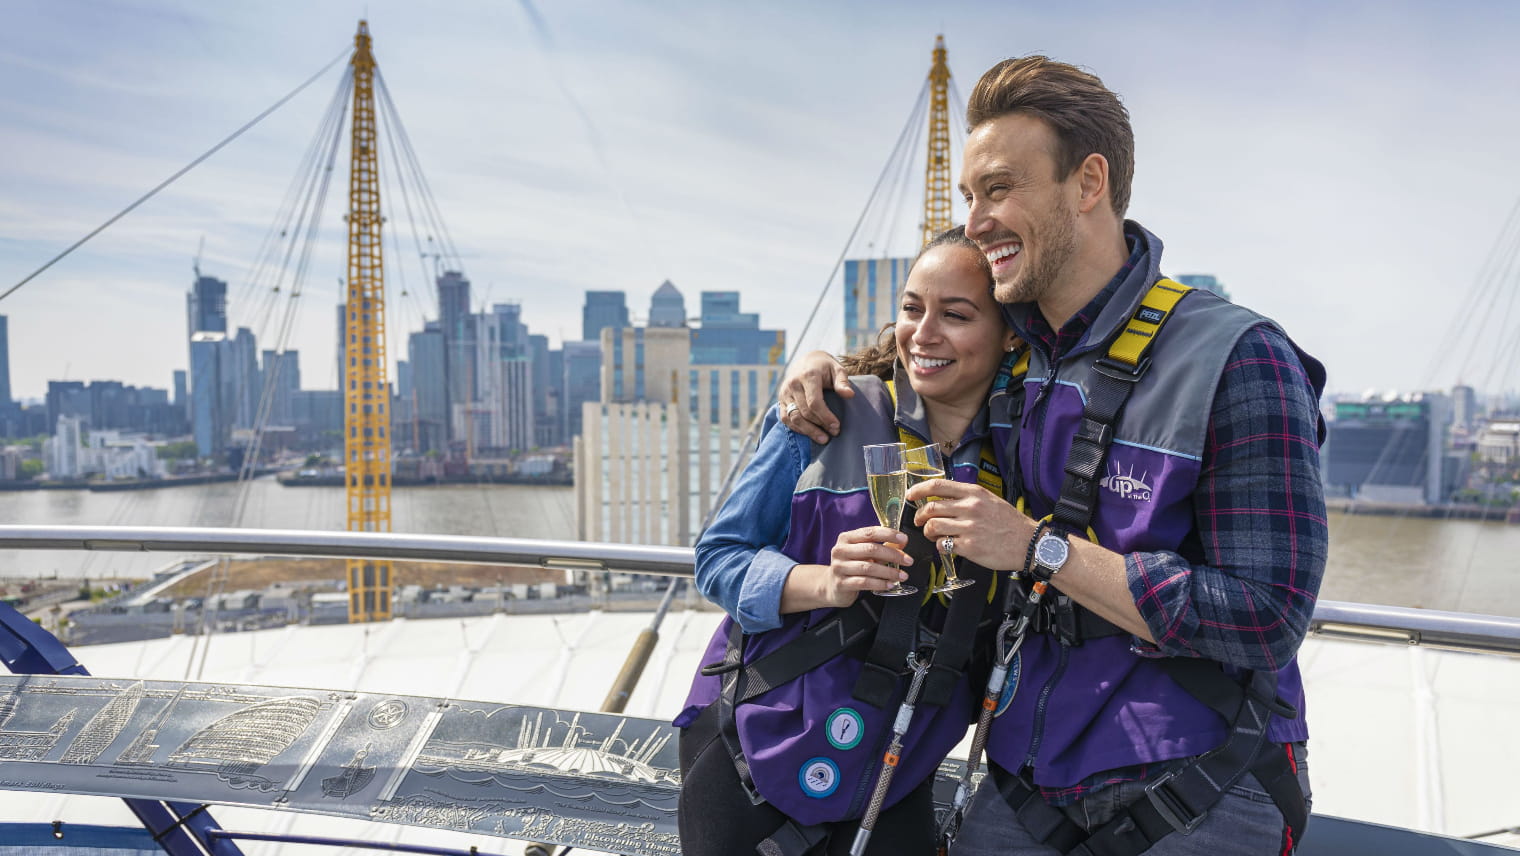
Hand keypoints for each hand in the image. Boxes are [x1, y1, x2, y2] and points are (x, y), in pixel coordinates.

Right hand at [777, 350, 853, 443]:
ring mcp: (785, 393)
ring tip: (823, 439)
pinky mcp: (781, 400)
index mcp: (808, 376)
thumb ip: (842, 382)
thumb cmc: (825, 367)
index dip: (825, 417)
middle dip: (820, 425)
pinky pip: (785, 418)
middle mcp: (793, 384)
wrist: (806, 361)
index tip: (837, 426)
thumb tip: (849, 395)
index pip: (814, 402)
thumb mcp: (837, 369)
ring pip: (794, 417)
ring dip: (808, 431)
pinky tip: (809, 433)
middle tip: (834, 433)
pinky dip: (797, 428)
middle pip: (805, 412)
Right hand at [797, 526, 910, 608]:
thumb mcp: (864, 553)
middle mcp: (840, 551)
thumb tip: (902, 542)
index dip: (888, 534)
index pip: (870, 532)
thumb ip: (881, 546)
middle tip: (908, 560)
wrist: (832, 585)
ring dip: (889, 571)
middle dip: (893, 554)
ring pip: (868, 567)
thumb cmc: (851, 566)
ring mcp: (839, 567)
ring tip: (902, 575)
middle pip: (871, 549)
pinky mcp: (841, 583)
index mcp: (846, 538)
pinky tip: (890, 584)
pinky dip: (880, 583)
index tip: (904, 539)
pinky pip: (864, 582)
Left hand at [907, 479, 1031, 571]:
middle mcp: (970, 508)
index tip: (910, 495)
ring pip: (933, 526)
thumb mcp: (990, 500)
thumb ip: (967, 498)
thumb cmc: (1009, 523)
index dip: (918, 490)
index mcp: (974, 493)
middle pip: (931, 508)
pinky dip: (940, 546)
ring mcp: (969, 528)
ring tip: (934, 535)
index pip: (938, 486)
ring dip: (928, 532)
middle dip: (920, 516)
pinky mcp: (969, 547)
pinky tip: (947, 546)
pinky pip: (943, 545)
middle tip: (920, 521)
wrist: (1028, 543)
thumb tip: (943, 499)